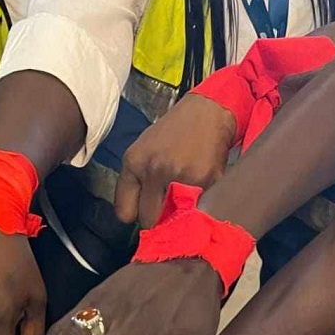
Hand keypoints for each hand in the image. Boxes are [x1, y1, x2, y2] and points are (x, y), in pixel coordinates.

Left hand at [115, 94, 235, 226]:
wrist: (207, 113)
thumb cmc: (171, 134)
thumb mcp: (140, 152)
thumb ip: (131, 185)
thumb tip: (131, 219)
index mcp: (135, 162)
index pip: (126, 213)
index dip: (136, 214)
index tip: (145, 210)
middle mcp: (156, 170)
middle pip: (150, 221)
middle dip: (157, 219)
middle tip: (167, 207)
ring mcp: (183, 177)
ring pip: (173, 221)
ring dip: (178, 217)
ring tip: (183, 199)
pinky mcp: (208, 182)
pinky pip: (198, 211)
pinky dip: (199, 208)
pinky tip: (199, 191)